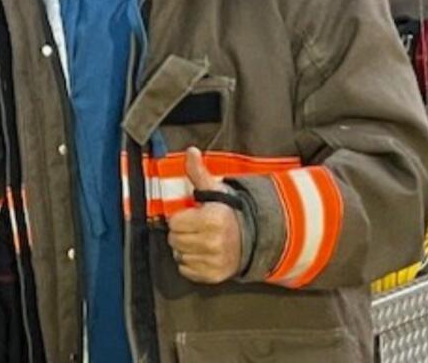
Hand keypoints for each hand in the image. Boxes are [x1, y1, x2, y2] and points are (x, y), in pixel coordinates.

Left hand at [166, 147, 242, 283]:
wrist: (253, 238)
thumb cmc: (229, 213)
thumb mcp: (215, 191)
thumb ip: (198, 172)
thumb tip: (190, 151)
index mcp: (212, 219)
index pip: (174, 222)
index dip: (181, 217)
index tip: (192, 215)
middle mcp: (213, 242)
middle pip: (174, 240)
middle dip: (181, 232)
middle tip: (194, 228)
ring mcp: (213, 261)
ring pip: (179, 255)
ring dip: (185, 248)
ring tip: (199, 240)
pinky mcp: (213, 275)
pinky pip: (186, 270)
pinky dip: (190, 263)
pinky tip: (202, 253)